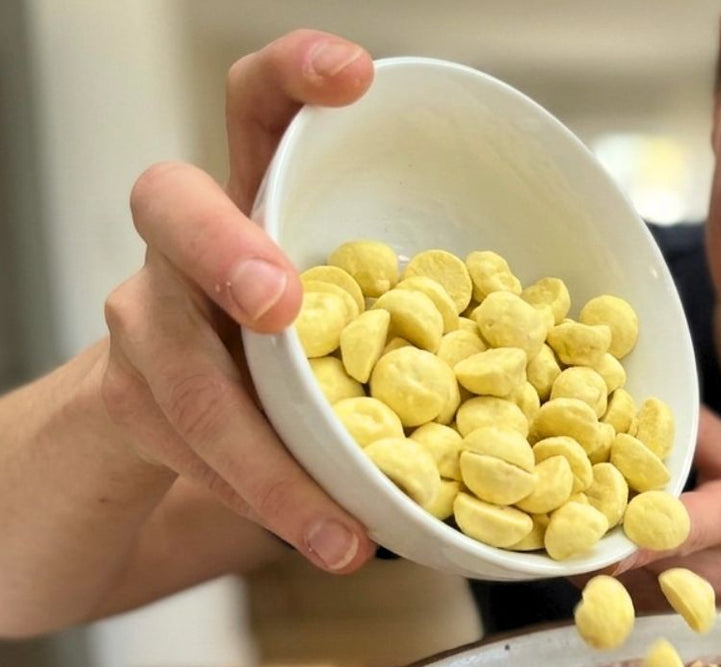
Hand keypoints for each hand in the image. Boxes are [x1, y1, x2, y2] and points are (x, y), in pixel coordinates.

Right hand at [100, 30, 374, 571]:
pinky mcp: (133, 407)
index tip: (358, 73)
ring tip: (336, 531)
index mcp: (258, 199)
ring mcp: (149, 324)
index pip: (257, 107)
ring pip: (181, 377)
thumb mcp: (358, 312)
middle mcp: (189, 246)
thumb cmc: (297, 349)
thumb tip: (586, 350)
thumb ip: (422, 310)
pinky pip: (193, 457)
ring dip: (261, 458)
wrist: (171, 419)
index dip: (295, 75)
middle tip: (277, 302)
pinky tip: (325, 539)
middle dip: (226, 248)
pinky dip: (266, 502)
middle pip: (171, 204)